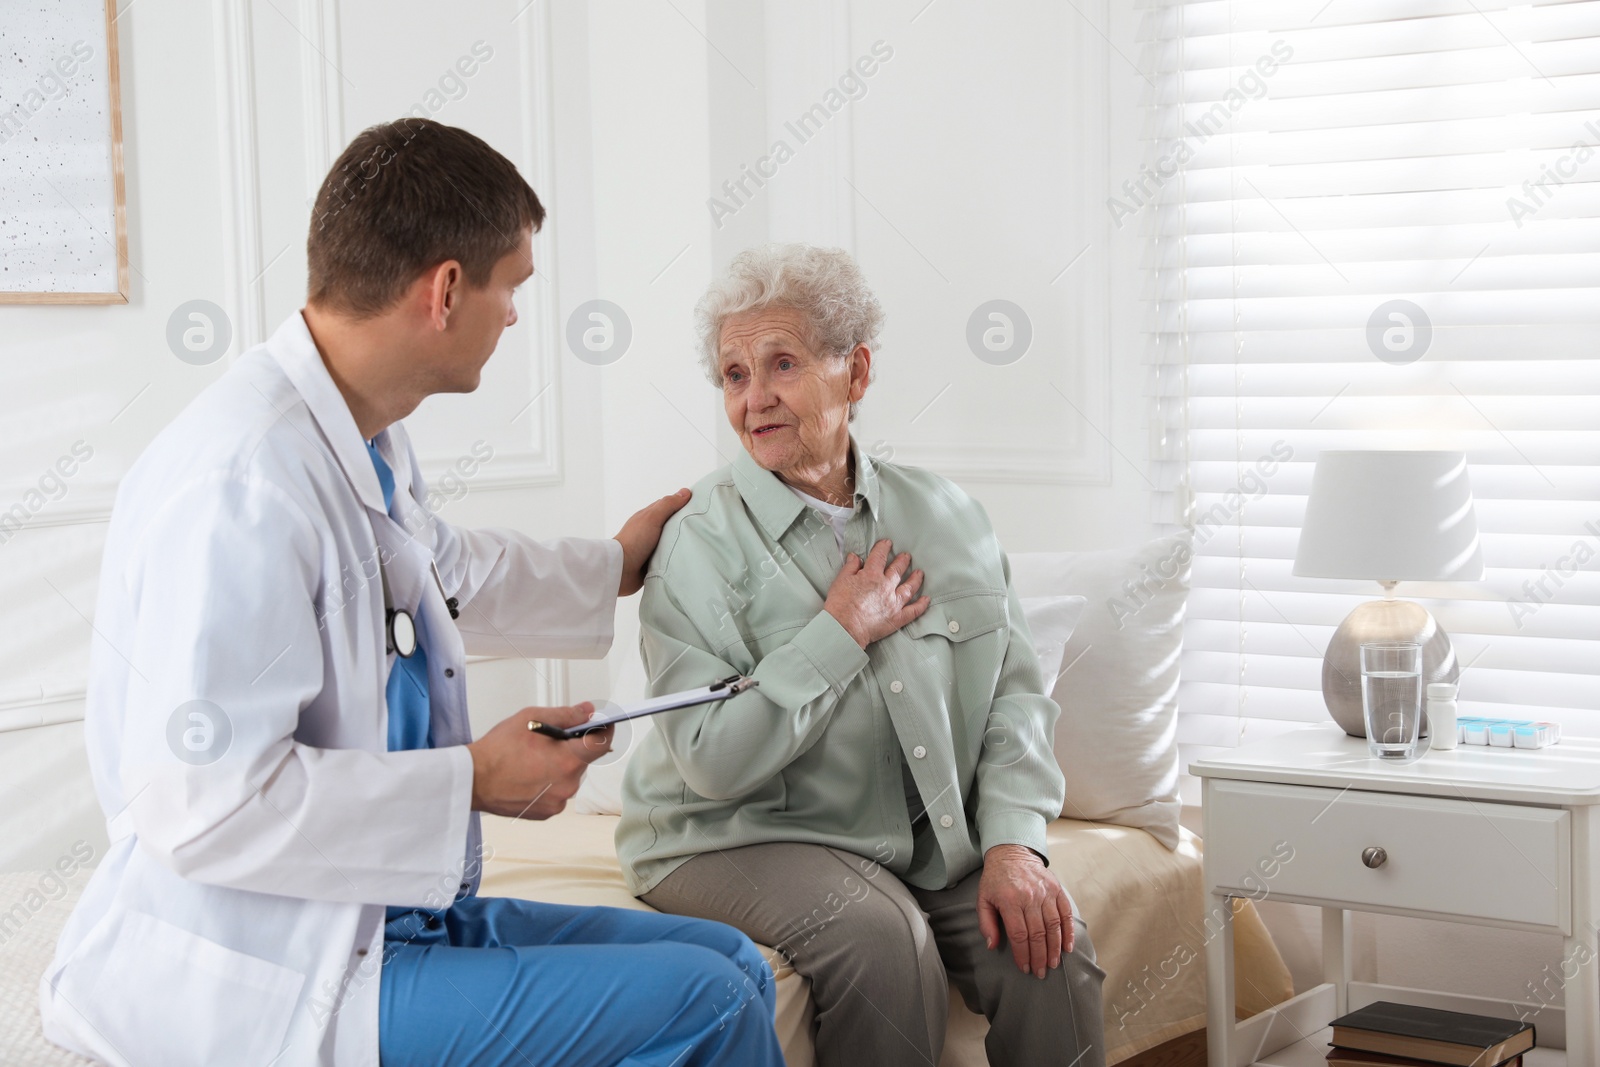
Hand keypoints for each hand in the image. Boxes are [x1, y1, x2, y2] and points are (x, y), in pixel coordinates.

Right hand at [466, 703, 613, 818]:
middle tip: (550, 740)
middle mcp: (567, 784)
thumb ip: (565, 715)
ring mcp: (557, 801)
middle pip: (582, 760)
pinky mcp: (546, 812)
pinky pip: (556, 792)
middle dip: (572, 748)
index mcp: (568, 760)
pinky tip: (529, 775)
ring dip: (559, 766)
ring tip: (533, 759)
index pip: (602, 743)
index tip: (604, 723)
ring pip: (568, 777)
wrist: (472, 780)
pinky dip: (548, 783)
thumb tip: (587, 711)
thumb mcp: (531, 719)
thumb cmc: (497, 751)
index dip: (605, 730)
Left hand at [614, 489, 691, 596]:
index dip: (683, 504)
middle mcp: (650, 530)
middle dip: (685, 524)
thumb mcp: (652, 518)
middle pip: (672, 523)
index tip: (700, 505)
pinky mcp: (653, 562)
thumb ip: (668, 505)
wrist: (621, 570)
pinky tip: (687, 557)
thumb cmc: (635, 541)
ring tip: (699, 541)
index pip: (668, 506)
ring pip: (672, 540)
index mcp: (648, 517)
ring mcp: (651, 546)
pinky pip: (669, 556)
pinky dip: (676, 556)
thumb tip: (685, 492)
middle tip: (704, 525)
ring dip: (681, 542)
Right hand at [822, 539, 929, 647]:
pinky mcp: (896, 618)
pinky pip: (913, 611)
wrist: (844, 628)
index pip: (879, 556)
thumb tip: (855, 557)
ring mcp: (893, 603)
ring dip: (915, 579)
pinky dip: (921, 605)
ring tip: (919, 573)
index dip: (883, 548)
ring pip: (909, 587)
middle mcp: (885, 587)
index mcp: (871, 575)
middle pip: (897, 570)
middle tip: (906, 556)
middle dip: (903, 561)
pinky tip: (926, 600)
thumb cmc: (840, 605)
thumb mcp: (840, 580)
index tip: (887, 543)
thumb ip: (850, 567)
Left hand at [977, 843, 1073, 978]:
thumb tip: (992, 946)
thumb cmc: (995, 880)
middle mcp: (1030, 897)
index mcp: (1010, 901)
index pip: (1019, 934)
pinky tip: (1068, 947)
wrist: (1011, 853)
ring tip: (1054, 964)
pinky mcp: (1056, 889)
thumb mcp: (983, 899)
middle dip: (1040, 957)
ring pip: (1053, 926)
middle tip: (1041, 972)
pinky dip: (1068, 931)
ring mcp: (1045, 892)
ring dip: (1055, 948)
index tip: (1025, 968)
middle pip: (1038, 933)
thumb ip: (986, 923)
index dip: (1023, 954)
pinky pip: (1065, 913)